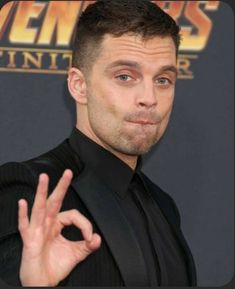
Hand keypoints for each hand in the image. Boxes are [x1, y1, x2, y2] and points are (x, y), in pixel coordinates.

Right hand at [18, 169, 100, 285]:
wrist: (43, 282)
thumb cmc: (55, 266)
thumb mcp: (76, 253)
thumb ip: (88, 245)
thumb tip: (97, 238)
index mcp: (57, 225)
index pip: (73, 215)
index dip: (84, 224)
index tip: (90, 237)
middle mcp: (47, 224)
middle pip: (55, 201)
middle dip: (61, 186)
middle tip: (68, 173)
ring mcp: (37, 231)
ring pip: (40, 208)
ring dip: (42, 192)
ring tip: (44, 178)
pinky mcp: (29, 241)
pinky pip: (25, 226)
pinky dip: (23, 215)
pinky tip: (23, 203)